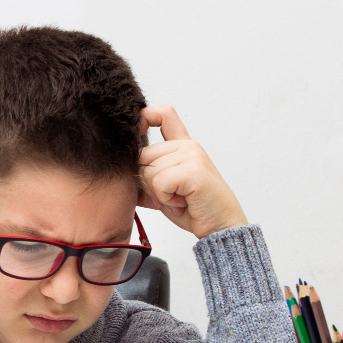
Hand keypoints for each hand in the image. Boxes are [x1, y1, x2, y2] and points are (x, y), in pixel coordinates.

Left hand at [138, 106, 247, 238]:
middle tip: (169, 196)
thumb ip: (147, 178)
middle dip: (147, 183)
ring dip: (158, 194)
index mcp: (182, 146)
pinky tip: (181, 203)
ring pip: (149, 171)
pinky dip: (165, 198)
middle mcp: (188, 146)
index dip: (144, 117)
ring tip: (179, 200)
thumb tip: (122, 173)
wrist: (220, 227)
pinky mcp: (193, 170)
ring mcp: (192, 155)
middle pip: (143, 156)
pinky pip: (159, 182)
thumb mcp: (164, 191)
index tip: (136, 132)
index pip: (164, 115)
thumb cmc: (194, 209)